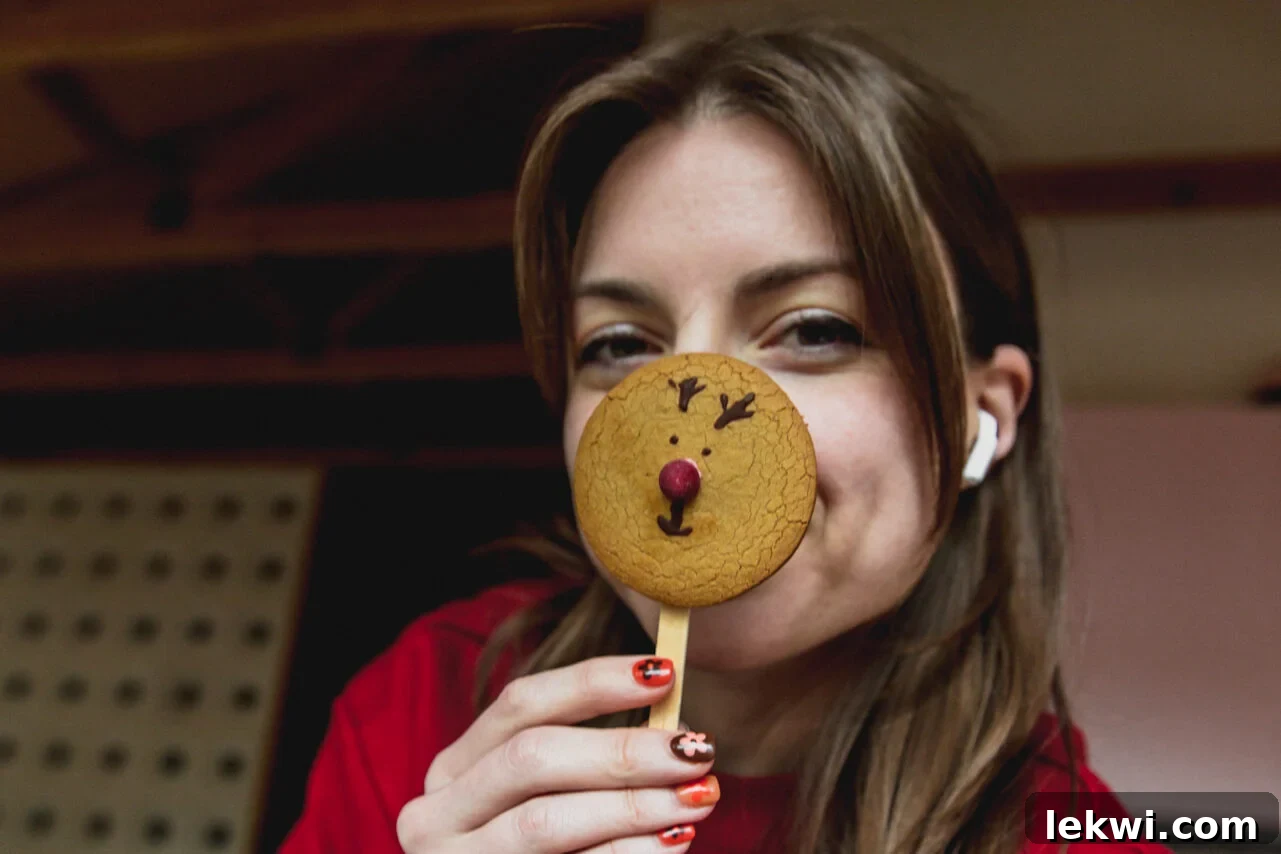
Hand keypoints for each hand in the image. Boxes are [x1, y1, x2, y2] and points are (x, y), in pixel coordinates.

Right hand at [396, 656, 718, 852]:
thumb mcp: (544, 801)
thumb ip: (586, 759)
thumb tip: (673, 719)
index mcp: (453, 771)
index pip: (520, 703)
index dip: (593, 681)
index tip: (664, 673)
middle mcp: (436, 814)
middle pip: (532, 757)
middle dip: (623, 750)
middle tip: (696, 749)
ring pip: (544, 821)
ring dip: (632, 805)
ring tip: (699, 796)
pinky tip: (676, 841)